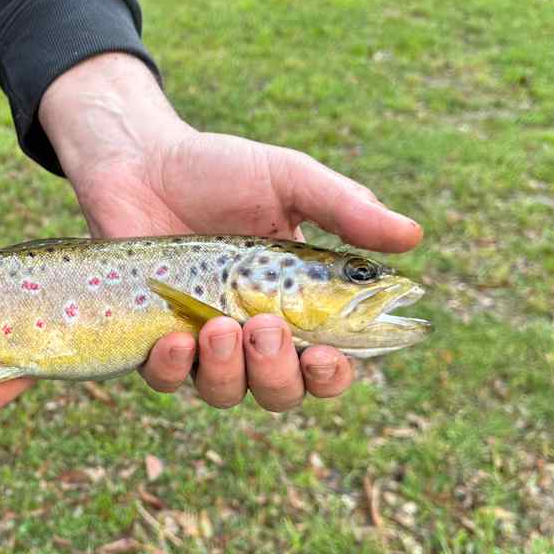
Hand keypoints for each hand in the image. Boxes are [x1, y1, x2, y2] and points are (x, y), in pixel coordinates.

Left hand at [39, 53, 422, 411]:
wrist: (139, 159)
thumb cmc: (219, 170)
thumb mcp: (288, 180)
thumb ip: (345, 209)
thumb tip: (413, 236)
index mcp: (297, 303)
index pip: (328, 363)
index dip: (332, 375)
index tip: (326, 356)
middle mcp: (251, 333)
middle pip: (280, 391)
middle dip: (278, 373)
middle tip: (265, 327)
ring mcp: (201, 341)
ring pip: (225, 394)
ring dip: (228, 371)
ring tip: (218, 326)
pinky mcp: (152, 339)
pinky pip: (166, 380)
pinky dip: (173, 368)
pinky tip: (176, 336)